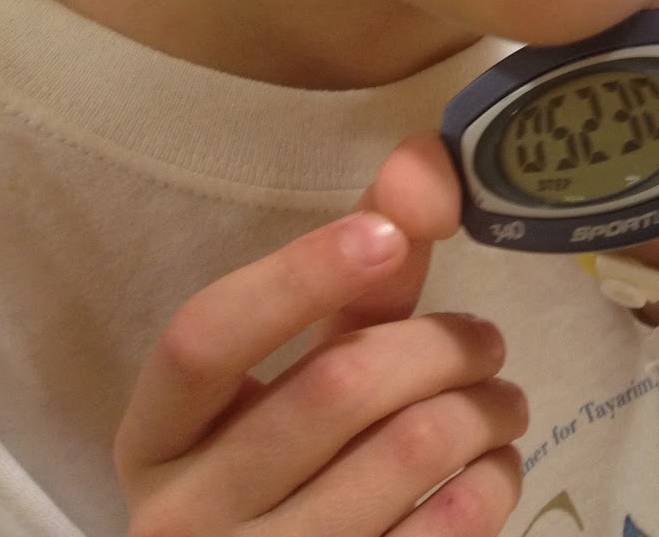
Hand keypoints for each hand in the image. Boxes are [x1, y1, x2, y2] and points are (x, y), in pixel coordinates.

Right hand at [115, 134, 525, 536]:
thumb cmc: (293, 463)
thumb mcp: (301, 369)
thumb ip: (360, 266)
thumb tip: (429, 159)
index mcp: (157, 435)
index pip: (204, 336)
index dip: (299, 276)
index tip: (388, 236)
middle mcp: (184, 516)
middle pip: (334, 387)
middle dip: (440, 346)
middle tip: (488, 342)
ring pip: (405, 451)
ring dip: (483, 409)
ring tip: (502, 400)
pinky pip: (443, 530)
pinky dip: (492, 480)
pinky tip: (494, 465)